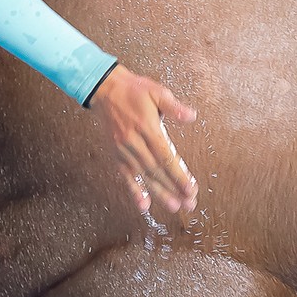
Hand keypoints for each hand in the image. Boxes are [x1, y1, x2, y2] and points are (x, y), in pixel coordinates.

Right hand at [88, 66, 198, 217]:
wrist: (105, 90)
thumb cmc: (133, 91)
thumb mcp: (156, 92)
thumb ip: (173, 106)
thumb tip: (191, 116)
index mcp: (147, 127)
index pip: (166, 156)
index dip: (178, 175)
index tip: (191, 188)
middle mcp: (134, 142)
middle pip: (157, 170)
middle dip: (174, 188)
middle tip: (189, 203)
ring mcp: (124, 150)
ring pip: (144, 176)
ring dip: (160, 193)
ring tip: (174, 206)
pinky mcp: (116, 154)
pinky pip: (126, 176)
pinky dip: (135, 191)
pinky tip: (144, 205)